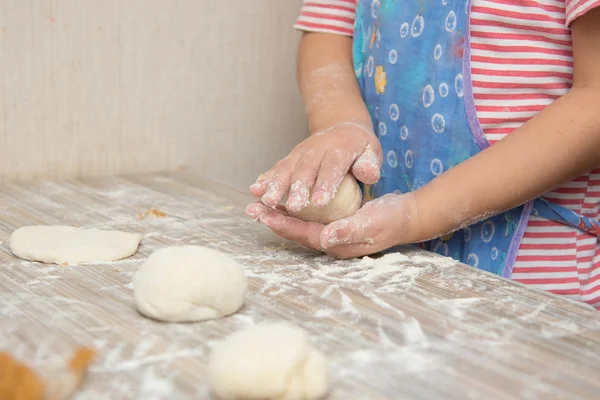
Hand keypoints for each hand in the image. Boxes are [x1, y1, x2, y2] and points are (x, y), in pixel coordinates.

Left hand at [245, 193, 420, 258]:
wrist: (406, 217)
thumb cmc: (391, 219)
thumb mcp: (372, 222)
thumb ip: (350, 231)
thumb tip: (325, 239)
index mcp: (336, 244)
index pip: (301, 234)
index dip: (280, 223)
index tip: (260, 212)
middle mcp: (330, 242)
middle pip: (295, 232)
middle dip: (273, 220)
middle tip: (250, 208)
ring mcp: (332, 235)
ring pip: (299, 226)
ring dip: (279, 215)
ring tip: (260, 205)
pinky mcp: (334, 225)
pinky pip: (308, 219)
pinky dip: (293, 210)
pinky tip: (284, 202)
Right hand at [249, 121, 381, 211]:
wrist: (342, 126)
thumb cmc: (360, 147)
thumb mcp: (372, 151)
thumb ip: (370, 163)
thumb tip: (369, 174)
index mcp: (340, 148)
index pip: (332, 167)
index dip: (325, 184)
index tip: (319, 203)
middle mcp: (317, 149)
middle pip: (306, 169)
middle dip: (297, 188)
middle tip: (293, 207)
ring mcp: (301, 152)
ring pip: (287, 168)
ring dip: (276, 184)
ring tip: (266, 201)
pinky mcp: (291, 157)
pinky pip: (278, 167)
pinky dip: (266, 178)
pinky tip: (254, 190)